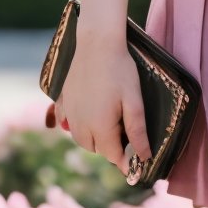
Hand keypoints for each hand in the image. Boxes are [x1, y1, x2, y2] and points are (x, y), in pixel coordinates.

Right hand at [46, 41, 152, 177]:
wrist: (97, 43)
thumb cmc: (120, 71)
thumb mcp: (134, 102)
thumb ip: (137, 131)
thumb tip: (144, 158)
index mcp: (99, 127)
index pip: (112, 155)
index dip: (125, 161)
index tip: (136, 163)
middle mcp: (80, 124)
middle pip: (96, 149)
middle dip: (110, 148)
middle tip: (126, 135)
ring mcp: (69, 113)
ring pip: (81, 138)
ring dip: (95, 138)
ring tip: (110, 124)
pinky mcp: (64, 101)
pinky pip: (69, 123)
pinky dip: (80, 125)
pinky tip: (90, 114)